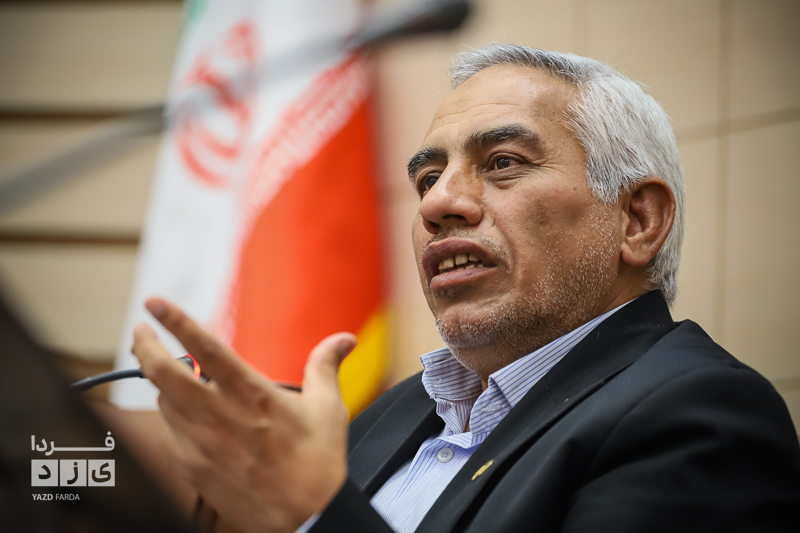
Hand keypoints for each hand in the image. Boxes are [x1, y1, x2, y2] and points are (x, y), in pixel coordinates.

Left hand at [131, 297, 355, 532]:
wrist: (306, 519)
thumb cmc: (318, 463)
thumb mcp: (328, 408)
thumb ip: (326, 366)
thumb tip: (345, 339)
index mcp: (252, 393)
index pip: (205, 347)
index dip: (175, 321)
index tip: (155, 302)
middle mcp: (220, 415)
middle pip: (163, 373)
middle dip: (145, 346)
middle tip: (140, 332)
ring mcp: (201, 444)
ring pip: (163, 402)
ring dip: (161, 383)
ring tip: (168, 375)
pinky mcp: (193, 468)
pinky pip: (169, 433)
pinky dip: (171, 417)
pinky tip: (183, 416)